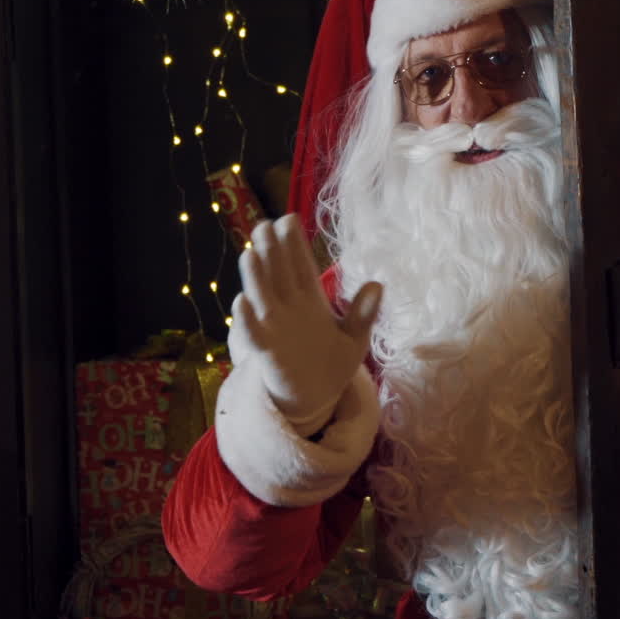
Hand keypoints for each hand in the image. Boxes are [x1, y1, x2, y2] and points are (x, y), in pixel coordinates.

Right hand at [228, 214, 380, 433]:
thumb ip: (363, 313)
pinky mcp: (267, 352)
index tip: (289, 219)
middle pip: (278, 275)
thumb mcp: (355, 339)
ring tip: (250, 253)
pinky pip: (254, 334)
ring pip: (263, 298)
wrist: (315, 399)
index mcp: (310, 302)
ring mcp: (275, 329)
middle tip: (264, 224)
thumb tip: (377, 283)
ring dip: (256, 278)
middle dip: (271, 251)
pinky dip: (247, 320)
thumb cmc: (331, 366)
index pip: (301, 267)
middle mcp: (288, 309)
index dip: (295, 245)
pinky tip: (242, 302)